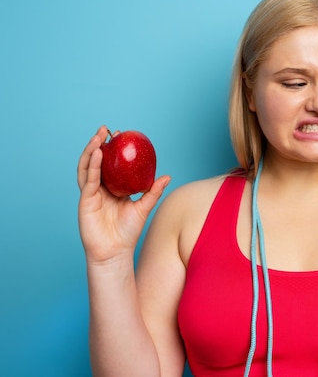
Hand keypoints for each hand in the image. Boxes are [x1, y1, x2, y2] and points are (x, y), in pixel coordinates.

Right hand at [77, 125, 169, 263]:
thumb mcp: (143, 207)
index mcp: (111, 188)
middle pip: (96, 162)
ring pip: (87, 167)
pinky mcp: (85, 200)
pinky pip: (88, 180)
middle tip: (106, 129)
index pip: (109, 164)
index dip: (112, 149)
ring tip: (99, 136)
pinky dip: (92, 165)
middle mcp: (99, 188)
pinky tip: (96, 153)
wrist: (115, 252)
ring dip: (91, 150)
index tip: (120, 135)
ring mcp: (90, 194)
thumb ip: (153, 191)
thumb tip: (167, 176)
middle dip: (99, 144)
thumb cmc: (128, 232)